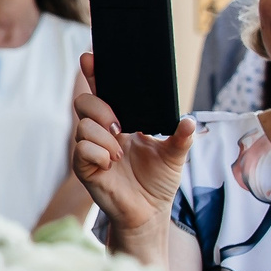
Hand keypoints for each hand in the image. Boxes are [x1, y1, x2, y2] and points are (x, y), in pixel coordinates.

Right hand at [71, 54, 193, 242]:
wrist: (149, 212)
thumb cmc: (157, 182)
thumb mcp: (175, 155)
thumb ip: (181, 136)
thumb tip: (190, 120)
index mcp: (120, 122)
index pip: (104, 91)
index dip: (95, 73)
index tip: (91, 58)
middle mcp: (101, 132)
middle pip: (84, 101)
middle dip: (101, 109)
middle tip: (120, 127)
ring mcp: (90, 149)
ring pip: (82, 126)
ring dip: (104, 138)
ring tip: (120, 154)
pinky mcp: (84, 168)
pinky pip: (81, 150)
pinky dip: (98, 154)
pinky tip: (110, 164)